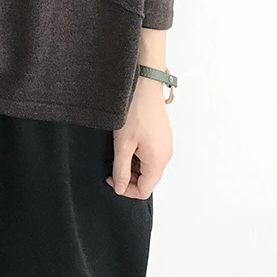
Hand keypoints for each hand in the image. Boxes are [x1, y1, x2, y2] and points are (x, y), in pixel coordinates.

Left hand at [106, 76, 172, 198]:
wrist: (145, 86)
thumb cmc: (134, 113)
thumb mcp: (122, 145)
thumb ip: (121, 170)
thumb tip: (119, 188)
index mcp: (158, 162)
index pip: (144, 190)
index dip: (125, 189)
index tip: (111, 177)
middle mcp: (166, 156)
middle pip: (147, 179)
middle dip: (128, 176)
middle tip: (113, 163)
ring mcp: (166, 144)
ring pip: (149, 166)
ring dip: (133, 164)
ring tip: (120, 149)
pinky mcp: (163, 135)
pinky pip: (151, 153)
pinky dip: (139, 153)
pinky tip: (128, 141)